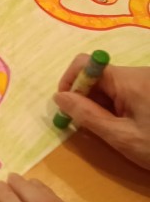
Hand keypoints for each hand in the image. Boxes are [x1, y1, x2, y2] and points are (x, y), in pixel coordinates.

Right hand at [54, 56, 149, 170]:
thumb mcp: (121, 137)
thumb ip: (87, 116)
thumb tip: (59, 98)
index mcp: (129, 79)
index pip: (86, 64)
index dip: (70, 82)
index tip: (65, 108)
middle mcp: (138, 73)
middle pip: (98, 75)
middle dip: (85, 97)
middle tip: (83, 126)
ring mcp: (147, 80)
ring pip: (111, 85)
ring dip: (100, 105)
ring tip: (109, 131)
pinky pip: (125, 91)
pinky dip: (116, 106)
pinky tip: (124, 127)